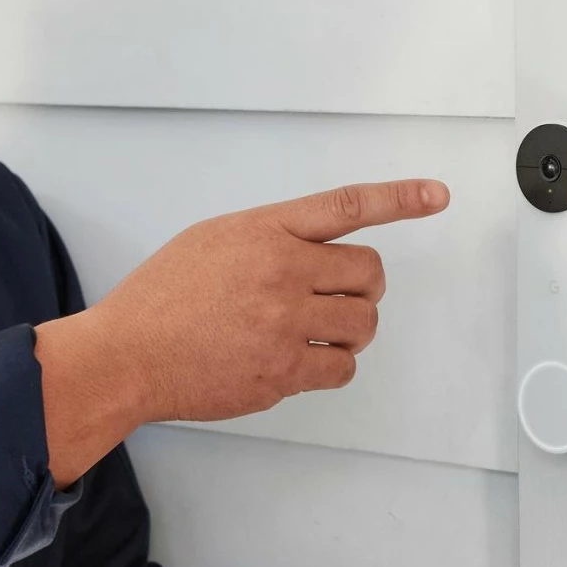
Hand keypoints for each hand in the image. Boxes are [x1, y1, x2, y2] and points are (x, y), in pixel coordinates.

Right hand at [35, 180, 449, 481]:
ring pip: (363, 325)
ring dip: (352, 329)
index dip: (399, 198)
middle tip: (343, 297)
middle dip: (365, 287)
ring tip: (318, 331)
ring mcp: (285, 324)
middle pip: (370, 274)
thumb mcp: (213, 240)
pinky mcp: (282, 372)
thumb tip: (316, 252)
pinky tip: (302, 359)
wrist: (128, 355)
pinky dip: (331, 365)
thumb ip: (271, 238)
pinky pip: (340, 368)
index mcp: (265, 231)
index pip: (347, 206)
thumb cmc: (162, 299)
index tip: (437, 195)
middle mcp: (282, 272)